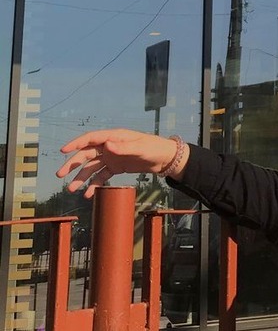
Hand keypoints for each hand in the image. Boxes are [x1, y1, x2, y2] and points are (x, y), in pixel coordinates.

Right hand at [56, 129, 179, 197]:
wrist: (165, 159)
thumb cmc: (153, 148)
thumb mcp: (139, 148)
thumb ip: (123, 147)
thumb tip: (106, 144)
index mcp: (114, 137)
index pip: (91, 139)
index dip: (76, 144)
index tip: (63, 151)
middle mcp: (110, 146)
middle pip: (87, 154)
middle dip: (73, 164)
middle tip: (60, 175)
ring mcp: (112, 157)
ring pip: (92, 167)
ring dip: (81, 177)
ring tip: (71, 189)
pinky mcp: (116, 167)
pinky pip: (101, 176)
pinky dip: (94, 184)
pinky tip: (88, 194)